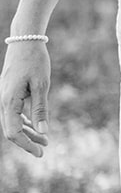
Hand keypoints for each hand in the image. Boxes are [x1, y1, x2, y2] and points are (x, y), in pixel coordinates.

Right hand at [0, 38, 50, 157]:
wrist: (25, 40)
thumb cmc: (35, 61)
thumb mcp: (42, 85)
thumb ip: (40, 109)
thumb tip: (43, 132)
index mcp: (9, 101)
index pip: (14, 132)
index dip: (26, 145)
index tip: (40, 152)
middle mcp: (3, 101)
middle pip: (12, 130)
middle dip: (27, 141)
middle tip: (44, 149)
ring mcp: (4, 97)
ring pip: (13, 121)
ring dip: (27, 131)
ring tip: (44, 139)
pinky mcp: (9, 92)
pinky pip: (14, 112)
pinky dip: (24, 121)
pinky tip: (35, 126)